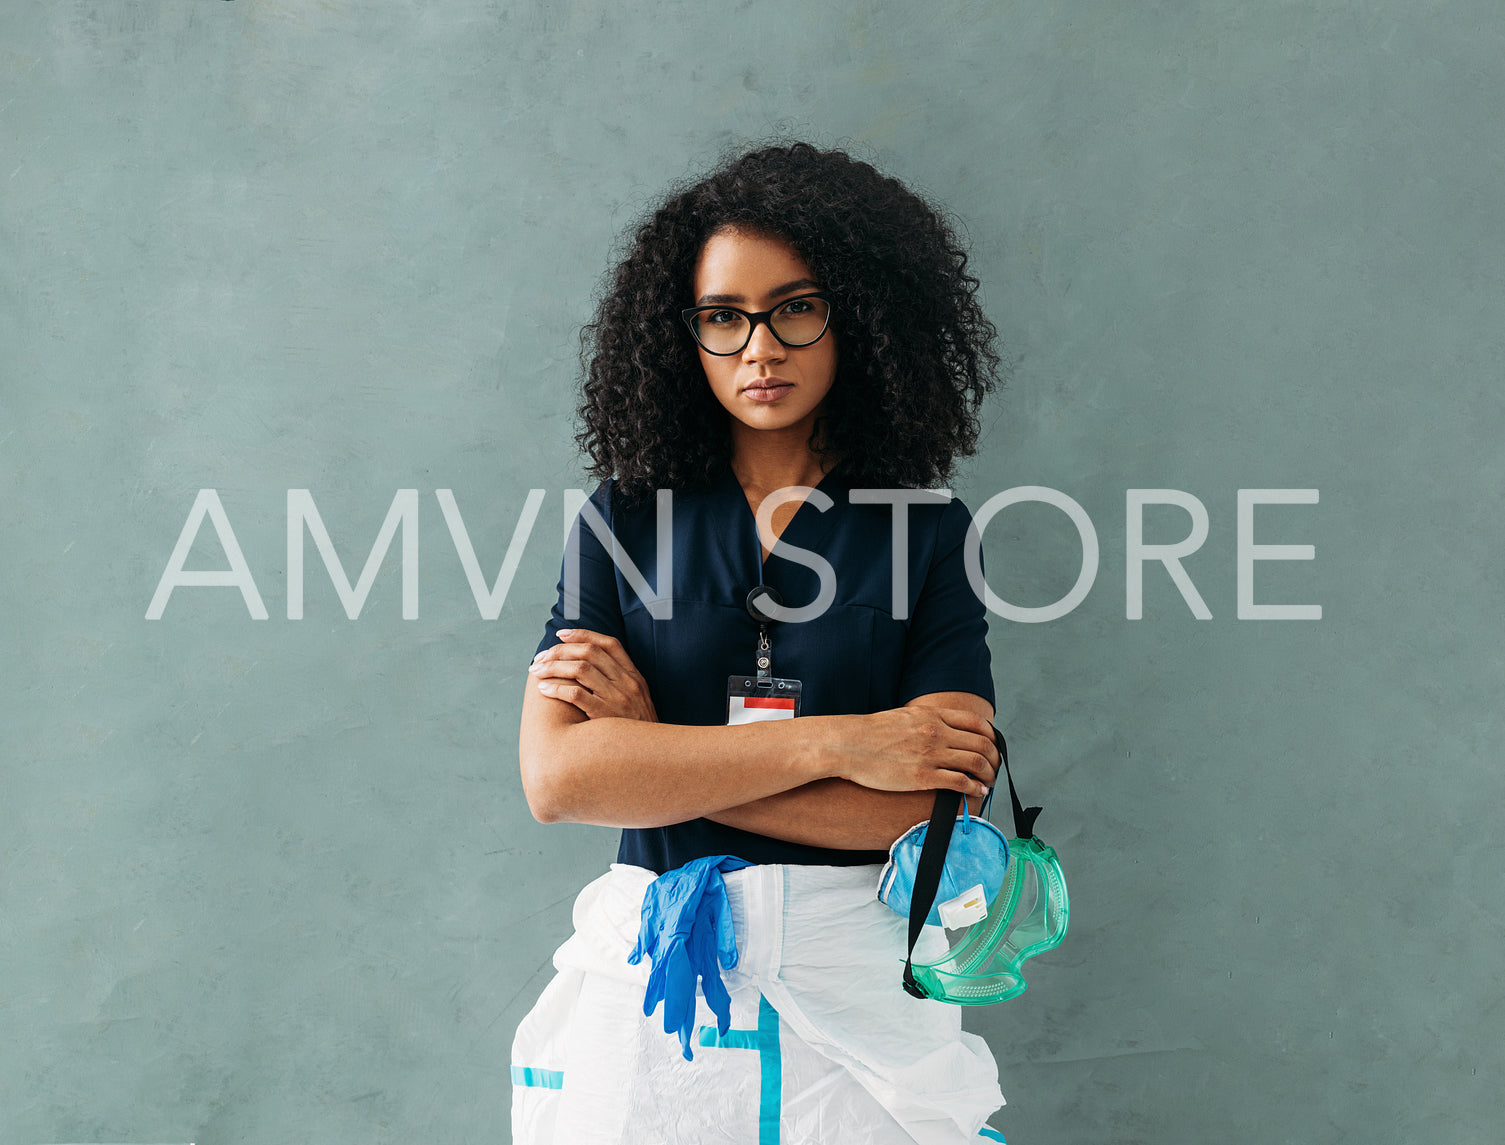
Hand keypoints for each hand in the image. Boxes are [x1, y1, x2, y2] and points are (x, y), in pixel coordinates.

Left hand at [529, 629, 658, 722]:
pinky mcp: (605, 715)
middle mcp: (627, 683)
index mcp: (634, 676)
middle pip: (589, 652)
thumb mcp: (638, 700)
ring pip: (580, 669)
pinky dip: (557, 688)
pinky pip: (576, 694)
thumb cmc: (637, 730)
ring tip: (536, 671)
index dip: (583, 634)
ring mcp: (617, 698)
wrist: (649, 756)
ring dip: (553, 667)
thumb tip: (591, 667)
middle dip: (560, 651)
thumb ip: (620, 682)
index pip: (608, 644)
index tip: (561, 635)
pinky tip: (544, 689)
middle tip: (540, 657)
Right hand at [820, 706, 998, 797]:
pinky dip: (974, 787)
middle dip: (994, 758)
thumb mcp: (904, 716)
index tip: (992, 746)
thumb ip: (927, 721)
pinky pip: (959, 782)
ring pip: (975, 763)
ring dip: (988, 773)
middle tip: (994, 767)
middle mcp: (936, 732)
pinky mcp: (923, 776)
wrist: (849, 744)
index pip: (976, 722)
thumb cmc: (871, 732)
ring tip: (989, 781)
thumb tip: (942, 729)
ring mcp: (931, 754)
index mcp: (932, 715)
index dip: (990, 736)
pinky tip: (977, 791)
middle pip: (981, 744)